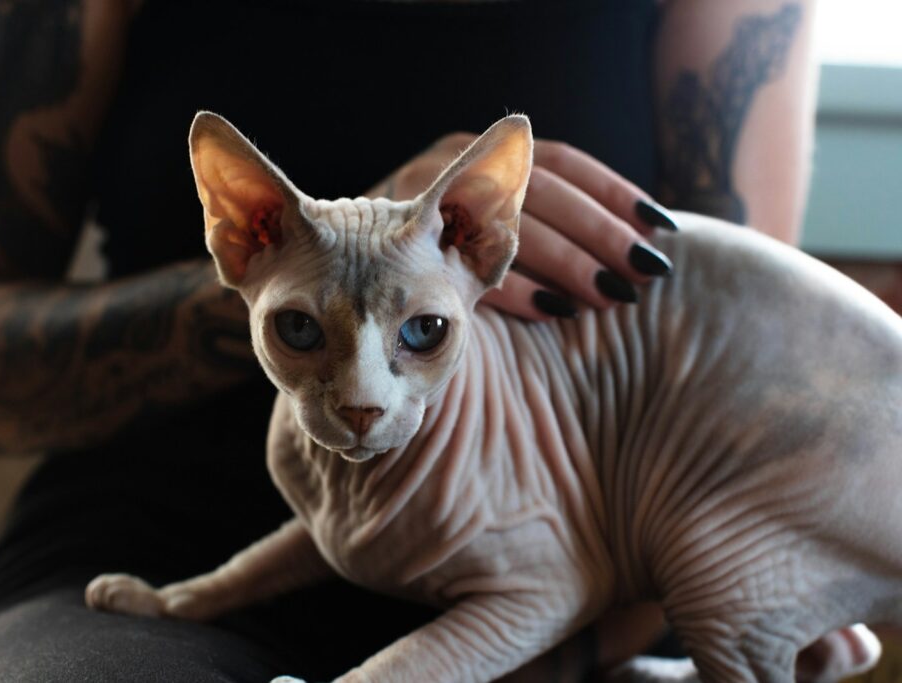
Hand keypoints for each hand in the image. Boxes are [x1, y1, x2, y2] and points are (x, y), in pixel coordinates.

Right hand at [368, 133, 677, 320]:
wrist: (349, 266)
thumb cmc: (435, 253)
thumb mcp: (485, 225)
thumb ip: (541, 226)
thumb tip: (631, 247)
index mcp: (487, 151)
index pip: (562, 162)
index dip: (613, 192)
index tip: (658, 229)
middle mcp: (454, 160)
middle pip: (543, 192)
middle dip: (598, 235)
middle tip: (640, 275)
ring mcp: (422, 193)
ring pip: (511, 222)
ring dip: (565, 263)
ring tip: (608, 296)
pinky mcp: (398, 237)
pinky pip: (468, 265)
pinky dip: (516, 289)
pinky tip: (553, 314)